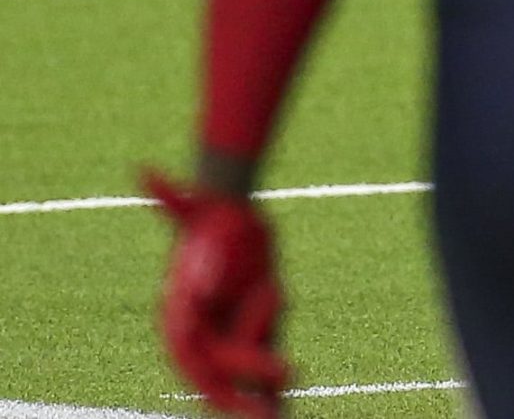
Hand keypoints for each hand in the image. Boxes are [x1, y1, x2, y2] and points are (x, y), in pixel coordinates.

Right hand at [144, 171, 287, 417]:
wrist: (234, 209)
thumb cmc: (212, 212)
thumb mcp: (197, 211)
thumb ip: (173, 205)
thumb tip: (152, 192)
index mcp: (181, 315)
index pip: (192, 356)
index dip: (208, 380)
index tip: (221, 397)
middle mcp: (203, 328)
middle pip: (221, 373)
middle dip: (239, 399)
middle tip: (266, 418)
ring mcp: (229, 328)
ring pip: (243, 373)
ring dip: (258, 398)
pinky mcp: (256, 322)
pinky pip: (263, 358)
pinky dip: (271, 382)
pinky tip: (285, 405)